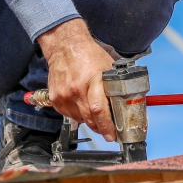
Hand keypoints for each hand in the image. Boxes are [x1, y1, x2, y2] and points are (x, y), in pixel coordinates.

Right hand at [37, 19, 115, 139]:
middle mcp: (77, 89)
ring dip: (89, 121)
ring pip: (79, 119)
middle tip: (107, 131)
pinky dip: (77, 115)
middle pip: (89, 118)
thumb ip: (115, 86)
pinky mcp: (56, 97)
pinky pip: (68, 115)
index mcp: (93, 80)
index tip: (112, 135)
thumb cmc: (89, 55)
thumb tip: (126, 104)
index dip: (106, 126)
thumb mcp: (108, 68)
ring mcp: (64, 94)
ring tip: (95, 115)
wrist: (65, 46)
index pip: (99, 110)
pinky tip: (82, 107)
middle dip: (100, 128)